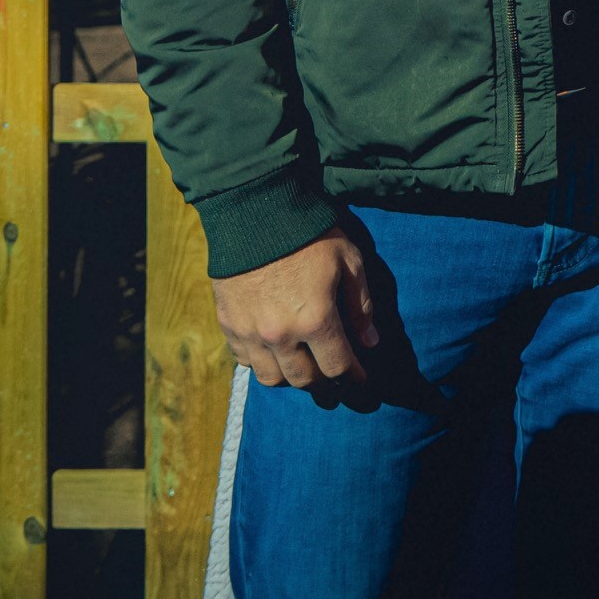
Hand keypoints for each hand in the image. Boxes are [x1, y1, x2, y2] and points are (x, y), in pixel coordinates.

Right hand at [216, 223, 384, 390]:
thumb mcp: (349, 263)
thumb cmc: (311, 236)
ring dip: (291, 379)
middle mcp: (281, 335)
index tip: (361, 380)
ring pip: (272, 378)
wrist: (256, 214)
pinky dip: (262, 363)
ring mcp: (250, 333)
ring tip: (304, 369)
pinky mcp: (229, 326)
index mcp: (316, 320)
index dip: (354, 377)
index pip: (338, 367)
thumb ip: (360, 307)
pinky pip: (245, 361)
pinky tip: (274, 352)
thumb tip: (370, 342)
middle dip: (324, 383)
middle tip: (334, 379)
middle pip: (305, 380)